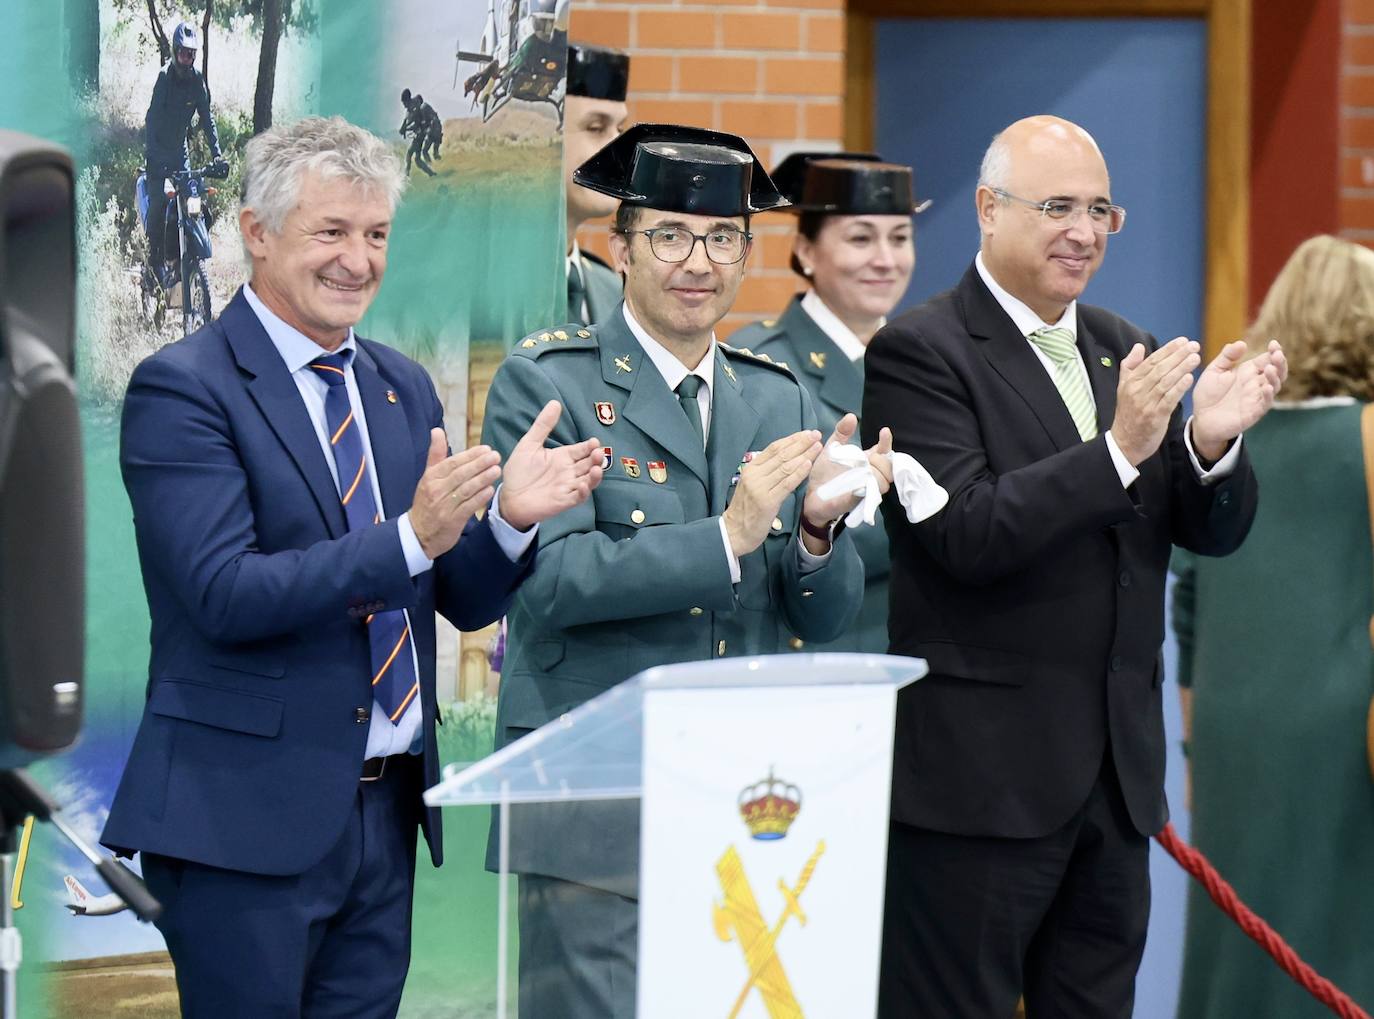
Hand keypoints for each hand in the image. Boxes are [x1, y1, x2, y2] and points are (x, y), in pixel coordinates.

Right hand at [410, 429, 501, 558]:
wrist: (418, 533)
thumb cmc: (427, 501)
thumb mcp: (428, 477)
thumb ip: (436, 454)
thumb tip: (437, 431)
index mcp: (431, 477)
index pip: (452, 463)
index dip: (470, 455)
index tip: (486, 449)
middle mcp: (436, 490)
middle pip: (460, 474)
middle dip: (479, 464)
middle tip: (496, 456)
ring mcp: (444, 506)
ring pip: (465, 489)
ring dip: (483, 479)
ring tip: (497, 470)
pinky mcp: (451, 521)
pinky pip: (468, 507)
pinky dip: (479, 498)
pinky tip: (490, 490)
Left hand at [498, 400, 603, 530]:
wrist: (508, 496)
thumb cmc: (519, 471)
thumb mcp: (529, 444)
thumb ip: (543, 425)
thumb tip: (555, 402)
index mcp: (563, 457)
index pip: (582, 450)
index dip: (590, 446)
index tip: (594, 441)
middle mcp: (568, 472)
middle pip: (589, 464)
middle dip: (596, 459)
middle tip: (598, 452)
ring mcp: (568, 487)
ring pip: (588, 481)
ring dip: (595, 475)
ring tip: (597, 468)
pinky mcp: (563, 501)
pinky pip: (578, 497)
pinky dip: (583, 492)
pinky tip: (582, 485)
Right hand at [721, 429, 822, 557]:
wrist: (734, 532)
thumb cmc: (747, 509)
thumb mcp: (753, 485)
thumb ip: (767, 472)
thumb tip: (787, 459)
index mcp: (751, 468)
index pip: (773, 448)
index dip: (791, 439)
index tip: (807, 433)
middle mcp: (754, 475)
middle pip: (781, 455)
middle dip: (801, 443)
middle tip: (816, 434)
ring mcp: (760, 488)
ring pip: (785, 467)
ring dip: (804, 455)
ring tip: (817, 446)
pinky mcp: (768, 501)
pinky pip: (786, 484)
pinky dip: (798, 473)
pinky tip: (808, 464)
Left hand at [802, 415, 894, 525]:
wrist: (809, 494)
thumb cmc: (824, 472)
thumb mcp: (832, 448)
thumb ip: (841, 433)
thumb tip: (851, 416)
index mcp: (865, 462)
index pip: (885, 453)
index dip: (887, 443)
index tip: (884, 431)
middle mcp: (869, 476)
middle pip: (890, 469)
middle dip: (883, 461)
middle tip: (870, 457)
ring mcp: (864, 490)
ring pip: (884, 484)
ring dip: (878, 475)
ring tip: (866, 469)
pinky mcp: (854, 502)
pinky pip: (867, 497)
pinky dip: (866, 489)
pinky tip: (860, 483)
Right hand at [1109, 337, 1199, 465]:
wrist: (1124, 443)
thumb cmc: (1128, 414)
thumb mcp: (1123, 388)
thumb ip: (1130, 367)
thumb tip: (1138, 347)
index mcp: (1130, 382)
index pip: (1151, 361)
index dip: (1168, 350)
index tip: (1183, 341)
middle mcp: (1137, 391)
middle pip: (1159, 369)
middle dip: (1178, 356)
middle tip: (1193, 345)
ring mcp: (1145, 404)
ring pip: (1165, 382)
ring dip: (1181, 368)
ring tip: (1195, 358)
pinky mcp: (1154, 417)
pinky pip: (1168, 400)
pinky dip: (1179, 388)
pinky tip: (1189, 378)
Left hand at [1191, 340, 1284, 459]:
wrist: (1201, 418)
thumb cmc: (1208, 394)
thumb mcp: (1214, 371)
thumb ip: (1227, 357)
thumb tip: (1242, 343)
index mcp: (1248, 372)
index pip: (1267, 359)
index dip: (1274, 351)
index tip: (1274, 343)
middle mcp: (1256, 384)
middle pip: (1276, 371)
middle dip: (1280, 362)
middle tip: (1277, 354)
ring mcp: (1256, 398)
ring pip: (1275, 386)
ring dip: (1275, 377)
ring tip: (1270, 368)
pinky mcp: (1253, 412)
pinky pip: (1265, 403)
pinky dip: (1268, 395)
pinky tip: (1267, 387)